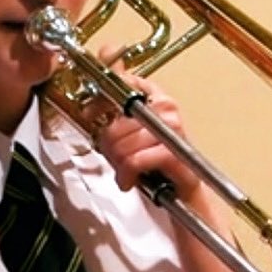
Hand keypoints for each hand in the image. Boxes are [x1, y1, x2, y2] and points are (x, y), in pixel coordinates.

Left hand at [93, 71, 201, 200]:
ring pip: (123, 145)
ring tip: (124, 170)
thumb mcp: (131, 132)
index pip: (124, 83)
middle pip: (117, 124)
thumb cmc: (155, 160)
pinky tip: (128, 179)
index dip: (101, 99)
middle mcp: (166, 108)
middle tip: (114, 158)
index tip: (90, 114)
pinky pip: (135, 161)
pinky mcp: (174, 152)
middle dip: (108, 147)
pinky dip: (126, 175)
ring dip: (117, 164)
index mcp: (156, 97)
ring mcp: (172, 129)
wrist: (181, 188)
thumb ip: (116, 108)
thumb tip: (99, 89)